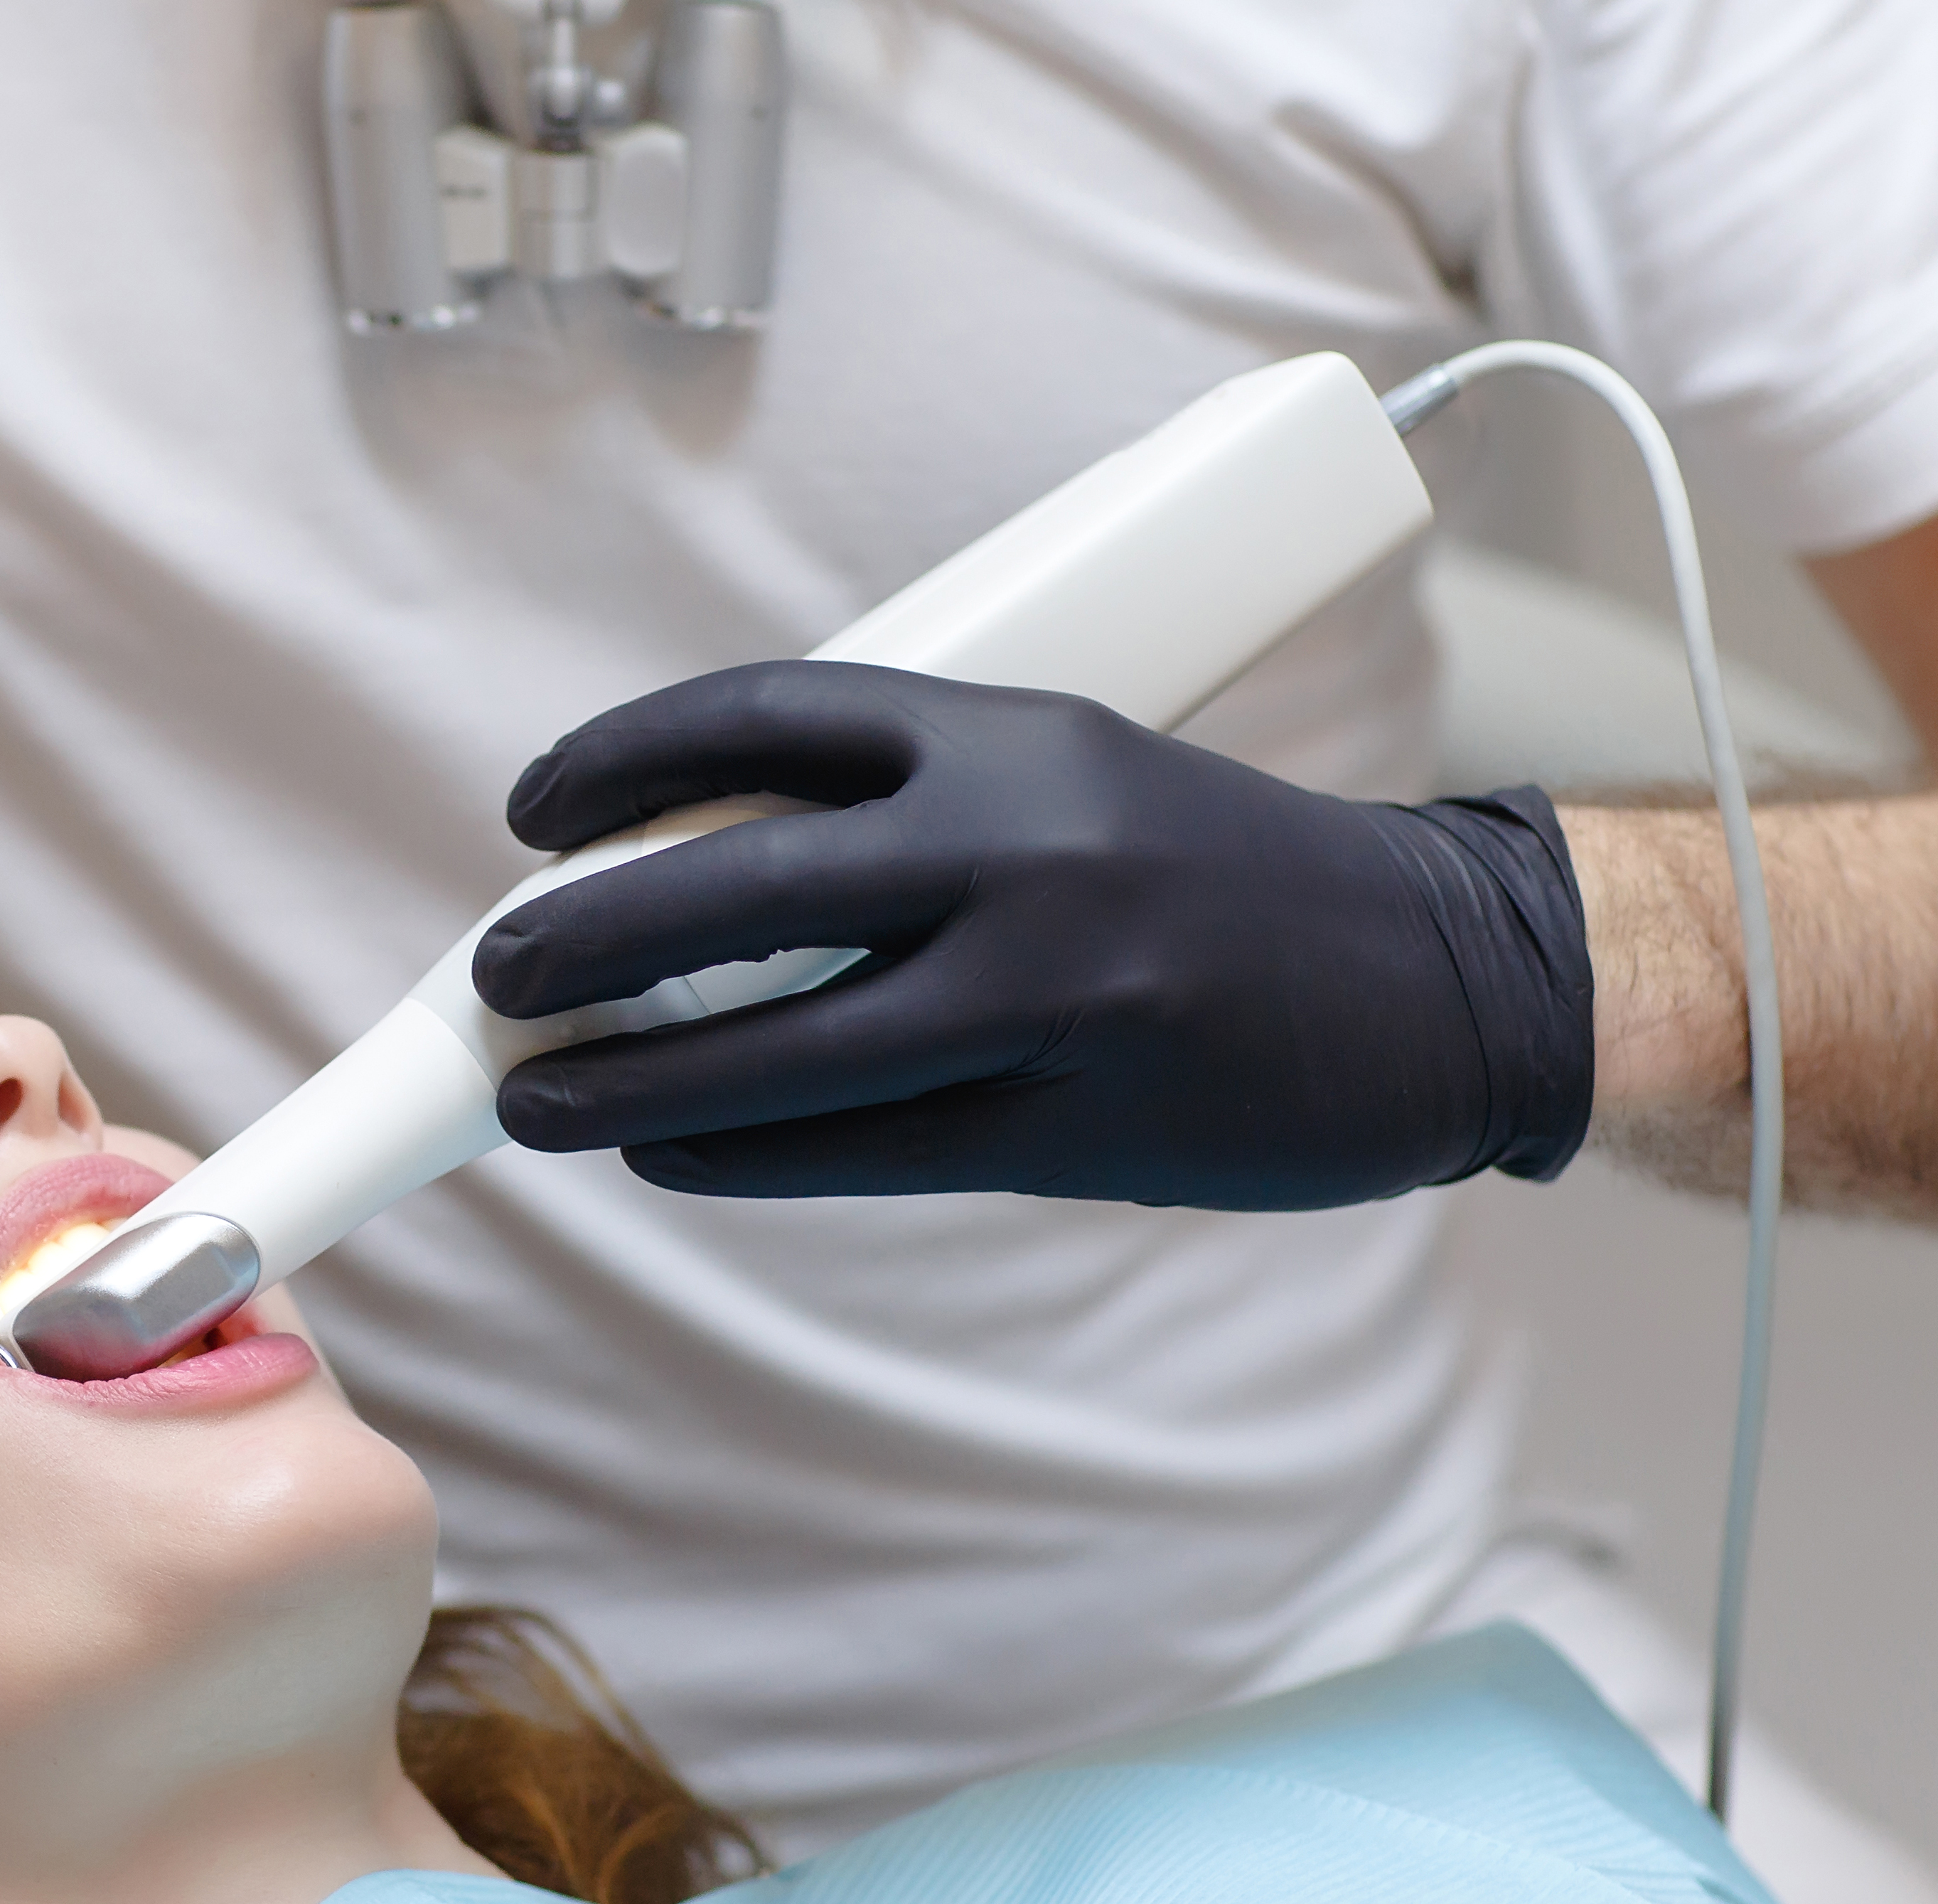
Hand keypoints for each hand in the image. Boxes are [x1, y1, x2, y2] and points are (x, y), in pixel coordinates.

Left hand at [471, 661, 1592, 1208]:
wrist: (1443, 977)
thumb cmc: (1223, 872)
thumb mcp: (1072, 778)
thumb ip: (909, 810)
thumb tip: (693, 874)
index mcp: (1012, 727)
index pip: (763, 714)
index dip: (619, 759)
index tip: (531, 813)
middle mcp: (1020, 843)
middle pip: (735, 886)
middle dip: (581, 938)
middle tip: (494, 979)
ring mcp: (1048, 989)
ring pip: (778, 1052)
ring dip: (630, 1084)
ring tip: (540, 1100)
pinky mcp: (1072, 1118)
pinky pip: (858, 1150)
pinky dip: (740, 1154)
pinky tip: (670, 1150)